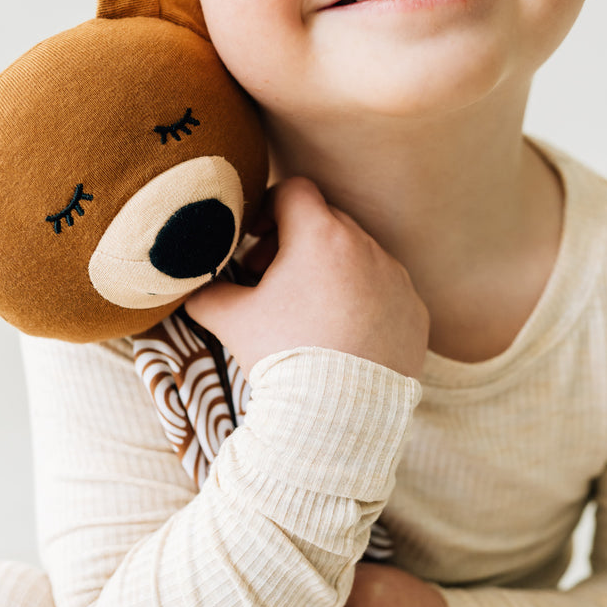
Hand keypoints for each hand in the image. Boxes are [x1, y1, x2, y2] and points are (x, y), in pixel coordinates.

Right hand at [184, 178, 428, 377]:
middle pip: (327, 222)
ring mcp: (396, 279)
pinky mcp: (415, 311)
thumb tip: (191, 285)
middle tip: (273, 279)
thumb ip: (207, 290)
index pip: (294, 190)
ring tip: (311, 313)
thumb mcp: (230, 320)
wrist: (336, 415)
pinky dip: (365, 303)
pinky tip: (344, 336)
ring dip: (333, 272)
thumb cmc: (281, 357)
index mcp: (319, 236)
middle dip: (298, 243)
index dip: (270, 208)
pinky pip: (387, 292)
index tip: (258, 238)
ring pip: (359, 256)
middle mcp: (365, 247)